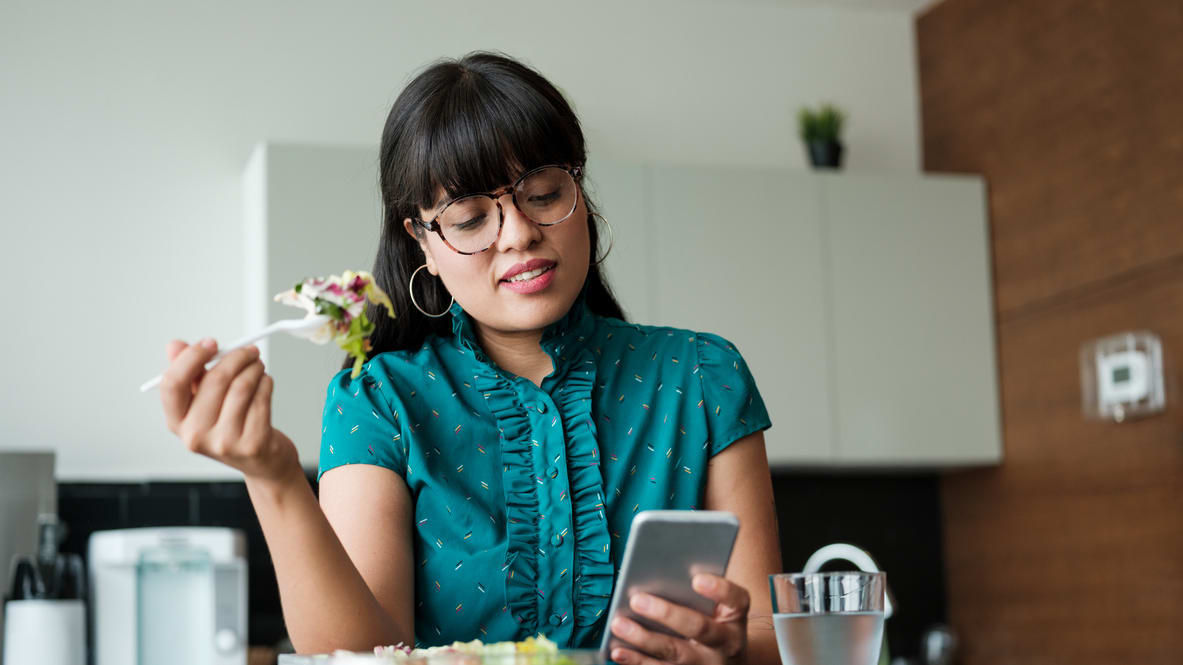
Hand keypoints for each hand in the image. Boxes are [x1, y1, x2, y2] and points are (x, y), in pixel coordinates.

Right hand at [160, 338, 299, 482]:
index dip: (191, 357)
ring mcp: (224, 442)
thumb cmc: (231, 427)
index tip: (211, 343)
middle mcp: (196, 436)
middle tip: (249, 351)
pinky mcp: (253, 443)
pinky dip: (266, 383)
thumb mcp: (204, 403)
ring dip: (254, 368)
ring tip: (258, 366)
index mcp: (177, 422)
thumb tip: (175, 345)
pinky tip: (265, 383)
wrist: (261, 463)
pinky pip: (262, 399)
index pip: (172, 384)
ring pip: (242, 387)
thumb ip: (189, 374)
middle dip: (236, 357)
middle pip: (215, 380)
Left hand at [608, 574, 749, 664]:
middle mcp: (726, 644)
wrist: (728, 662)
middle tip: (637, 599)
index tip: (697, 579)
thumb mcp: (720, 606)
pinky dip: (636, 661)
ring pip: (674, 653)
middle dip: (667, 613)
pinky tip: (617, 650)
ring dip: (643, 639)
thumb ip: (702, 589)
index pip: (736, 599)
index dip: (719, 589)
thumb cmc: (716, 621)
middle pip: (699, 628)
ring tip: (618, 624)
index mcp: (736, 616)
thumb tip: (661, 568)